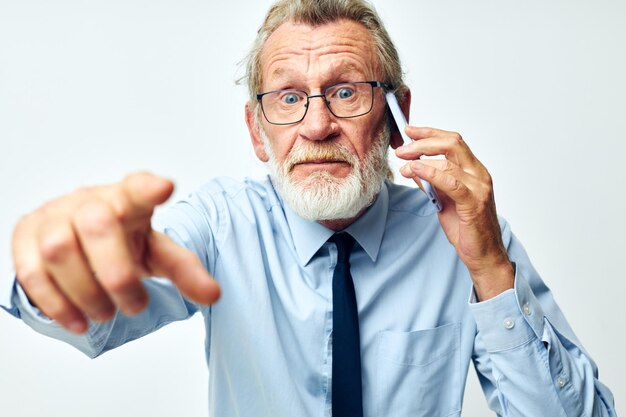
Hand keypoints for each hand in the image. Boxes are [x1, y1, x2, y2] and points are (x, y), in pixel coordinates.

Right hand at [11, 172, 219, 333]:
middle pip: (97, 226)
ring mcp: (53, 216)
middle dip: (117, 275)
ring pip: (59, 250)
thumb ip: (184, 269)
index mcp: (126, 200)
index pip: (137, 188)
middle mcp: (88, 202)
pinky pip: (30, 271)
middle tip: (135, 305)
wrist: (78, 233)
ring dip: (86, 292)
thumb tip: (213, 294)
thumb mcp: (156, 251)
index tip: (164, 187)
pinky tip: (76, 320)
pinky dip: (55, 302)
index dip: (147, 188)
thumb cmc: (121, 239)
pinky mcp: (25, 236)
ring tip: (106, 314)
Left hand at [397, 127, 513, 299]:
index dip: (430, 133)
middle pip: (452, 143)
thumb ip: (432, 183)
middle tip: (402, 148)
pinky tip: (415, 170)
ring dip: (421, 159)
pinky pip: (450, 181)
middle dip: (423, 142)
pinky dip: (430, 172)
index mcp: (474, 171)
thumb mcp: (443, 201)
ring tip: (403, 164)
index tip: (410, 131)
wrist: (483, 255)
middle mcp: (479, 174)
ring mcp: (479, 187)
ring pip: (449, 160)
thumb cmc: (467, 229)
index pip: (453, 141)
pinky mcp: (473, 202)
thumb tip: (413, 168)